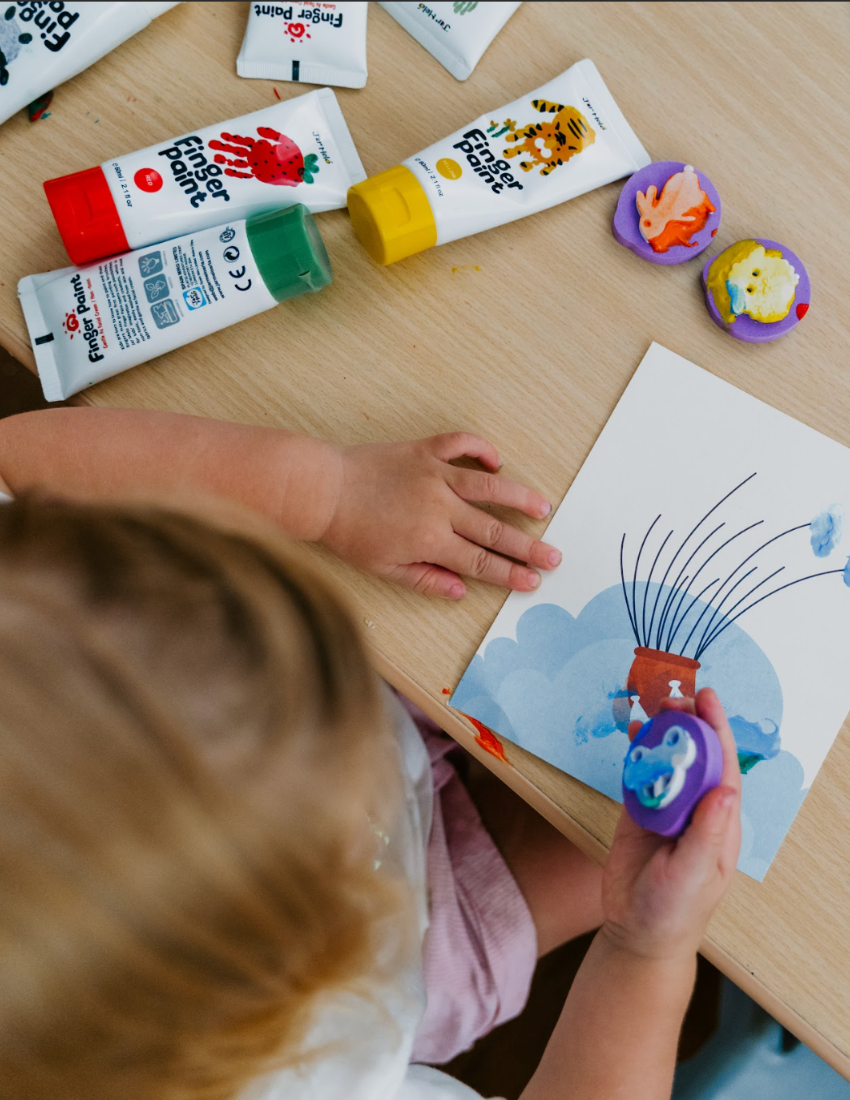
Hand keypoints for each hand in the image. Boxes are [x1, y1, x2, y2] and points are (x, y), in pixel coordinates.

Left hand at [317, 432, 560, 598]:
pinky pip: (461, 444)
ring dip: (519, 497)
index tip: (533, 580)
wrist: (321, 490)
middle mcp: (439, 507)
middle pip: (493, 529)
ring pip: (489, 485)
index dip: (509, 573)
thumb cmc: (348, 533)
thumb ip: (426, 579)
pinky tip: (497, 461)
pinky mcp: (424, 450)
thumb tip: (461, 590)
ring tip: (544, 507)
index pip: (480, 561)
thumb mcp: (384, 568)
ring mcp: (434, 474)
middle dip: (527, 545)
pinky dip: (482, 449)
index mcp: (430, 540)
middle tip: (554, 555)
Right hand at [600, 688, 740, 962]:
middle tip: (672, 698)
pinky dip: (635, 751)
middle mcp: (696, 809)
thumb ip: (707, 832)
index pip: (723, 767)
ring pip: (667, 760)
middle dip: (687, 724)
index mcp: (719, 822)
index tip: (707, 699)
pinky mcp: (640, 812)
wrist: (637, 933)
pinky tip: (631, 732)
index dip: (717, 731)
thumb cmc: (674, 910)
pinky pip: (640, 774)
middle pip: (695, 756)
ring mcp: (667, 808)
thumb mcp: (694, 872)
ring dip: (660, 733)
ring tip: (650, 707)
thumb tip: (726, 789)